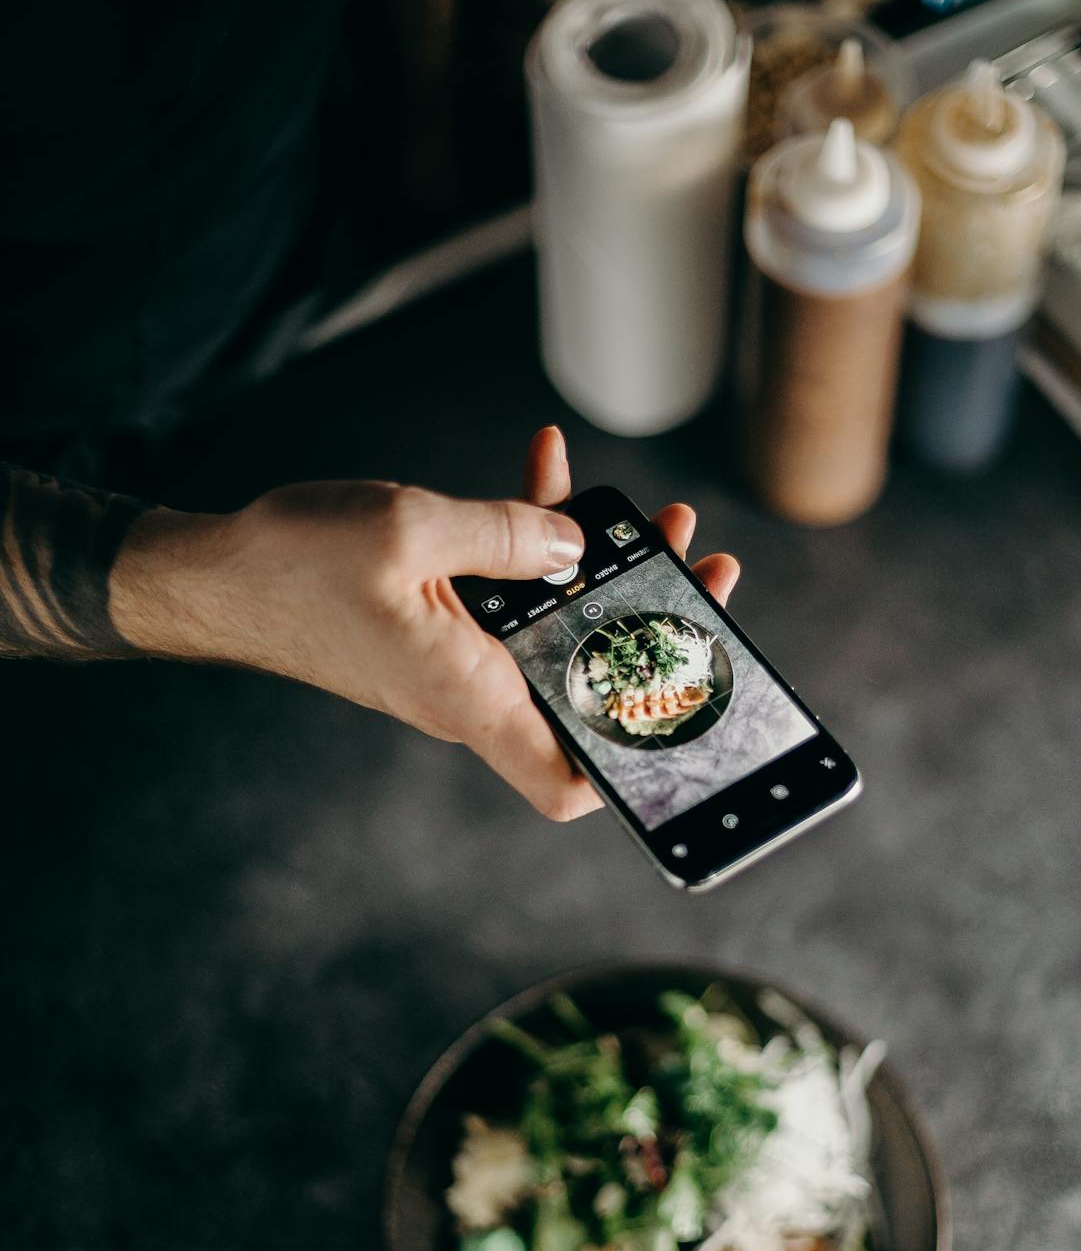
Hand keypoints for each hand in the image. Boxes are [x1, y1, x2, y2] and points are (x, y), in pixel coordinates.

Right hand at [111, 428, 739, 819]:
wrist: (216, 575)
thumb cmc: (293, 568)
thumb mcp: (408, 530)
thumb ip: (505, 534)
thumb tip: (575, 544)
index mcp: (472, 697)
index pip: (566, 783)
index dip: (629, 769)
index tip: (681, 709)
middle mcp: (474, 693)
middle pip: (587, 690)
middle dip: (650, 629)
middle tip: (694, 568)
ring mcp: (460, 662)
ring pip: (558, 631)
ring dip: (606, 573)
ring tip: (645, 516)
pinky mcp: (443, 628)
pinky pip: (509, 592)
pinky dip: (535, 538)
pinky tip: (551, 467)